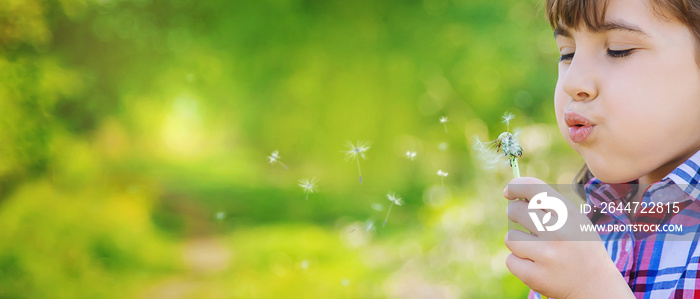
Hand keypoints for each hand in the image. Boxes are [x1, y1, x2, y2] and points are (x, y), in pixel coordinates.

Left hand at [503, 177, 633, 298]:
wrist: (596, 287)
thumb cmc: (580, 248)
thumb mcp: (575, 222)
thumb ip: (550, 206)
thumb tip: (516, 191)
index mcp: (570, 215)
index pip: (535, 189)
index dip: (516, 186)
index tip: (508, 191)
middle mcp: (559, 232)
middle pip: (516, 211)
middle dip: (513, 213)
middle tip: (521, 220)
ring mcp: (547, 255)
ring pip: (510, 238)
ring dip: (518, 242)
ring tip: (535, 249)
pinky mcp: (535, 275)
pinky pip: (511, 260)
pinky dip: (519, 262)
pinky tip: (536, 266)